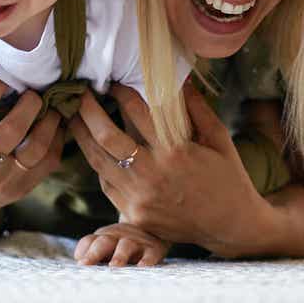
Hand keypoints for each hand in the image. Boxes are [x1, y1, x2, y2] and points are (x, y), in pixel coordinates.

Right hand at [0, 77, 65, 221]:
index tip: (0, 77)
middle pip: (10, 132)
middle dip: (28, 105)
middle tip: (33, 91)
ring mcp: (2, 181)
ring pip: (35, 149)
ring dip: (49, 122)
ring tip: (51, 106)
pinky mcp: (20, 189)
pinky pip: (48, 163)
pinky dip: (57, 141)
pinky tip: (55, 125)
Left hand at [68, 82, 270, 254]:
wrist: (230, 225)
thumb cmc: (228, 177)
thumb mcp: (218, 138)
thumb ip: (197, 108)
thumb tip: (179, 78)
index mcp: (176, 151)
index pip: (137, 113)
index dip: (122, 93)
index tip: (114, 82)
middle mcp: (153, 175)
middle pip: (106, 137)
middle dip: (88, 110)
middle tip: (80, 93)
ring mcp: (140, 198)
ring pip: (99, 162)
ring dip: (82, 136)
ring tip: (73, 117)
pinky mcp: (134, 214)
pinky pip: (107, 184)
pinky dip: (99, 164)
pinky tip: (94, 149)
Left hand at [74, 222, 170, 266]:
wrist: (156, 228)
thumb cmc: (123, 245)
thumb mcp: (107, 246)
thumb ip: (91, 254)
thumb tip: (80, 263)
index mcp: (103, 238)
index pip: (89, 242)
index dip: (84, 251)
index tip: (80, 264)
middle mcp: (117, 238)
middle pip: (104, 242)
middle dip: (94, 253)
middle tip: (86, 264)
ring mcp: (135, 243)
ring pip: (125, 246)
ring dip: (119, 256)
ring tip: (114, 266)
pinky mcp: (154, 249)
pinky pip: (150, 254)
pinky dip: (146, 260)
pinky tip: (142, 267)